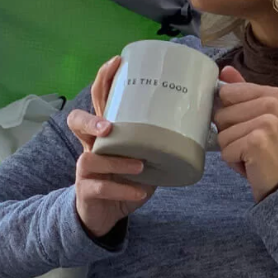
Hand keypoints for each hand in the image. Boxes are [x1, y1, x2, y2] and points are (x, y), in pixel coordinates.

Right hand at [66, 55, 155, 239]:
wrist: (105, 215)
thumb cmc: (127, 179)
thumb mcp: (145, 157)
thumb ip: (161, 141)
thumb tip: (200, 119)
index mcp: (106, 132)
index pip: (99, 100)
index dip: (104, 80)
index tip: (116, 62)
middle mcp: (91, 147)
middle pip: (77, 122)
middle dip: (91, 120)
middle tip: (109, 126)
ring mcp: (86, 170)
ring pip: (90, 159)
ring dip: (115, 162)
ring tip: (140, 166)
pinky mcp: (87, 192)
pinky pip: (99, 188)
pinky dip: (122, 190)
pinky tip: (139, 192)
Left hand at [213, 66, 277, 201]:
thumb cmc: (267, 148)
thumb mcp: (256, 115)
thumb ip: (241, 91)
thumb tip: (224, 70)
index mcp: (273, 93)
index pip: (226, 93)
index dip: (230, 113)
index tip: (248, 124)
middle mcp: (273, 104)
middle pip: (221, 113)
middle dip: (229, 132)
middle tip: (250, 142)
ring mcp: (267, 122)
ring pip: (221, 133)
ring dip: (231, 147)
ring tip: (250, 152)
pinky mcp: (257, 141)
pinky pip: (225, 149)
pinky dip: (232, 160)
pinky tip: (250, 161)